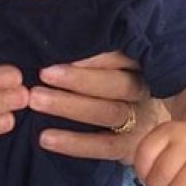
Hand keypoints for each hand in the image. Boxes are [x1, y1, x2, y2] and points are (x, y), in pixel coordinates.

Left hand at [28, 51, 167, 162]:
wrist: (149, 128)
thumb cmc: (116, 87)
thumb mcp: (114, 65)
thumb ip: (95, 56)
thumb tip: (57, 39)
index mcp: (141, 65)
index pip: (123, 56)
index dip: (96, 55)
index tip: (62, 50)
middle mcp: (144, 91)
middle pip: (116, 83)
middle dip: (78, 78)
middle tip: (44, 73)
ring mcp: (141, 120)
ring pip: (108, 112)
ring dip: (69, 106)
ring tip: (36, 100)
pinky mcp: (130, 147)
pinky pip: (103, 145)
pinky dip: (74, 143)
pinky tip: (45, 138)